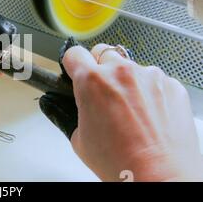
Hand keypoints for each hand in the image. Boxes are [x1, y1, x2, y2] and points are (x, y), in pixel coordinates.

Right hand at [40, 44, 202, 181]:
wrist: (159, 177)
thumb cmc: (121, 163)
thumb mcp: (79, 139)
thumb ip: (70, 113)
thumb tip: (60, 106)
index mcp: (91, 81)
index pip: (74, 53)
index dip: (72, 64)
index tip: (74, 70)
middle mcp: (120, 72)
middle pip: (103, 53)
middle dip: (99, 68)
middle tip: (100, 92)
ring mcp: (149, 76)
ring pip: (130, 66)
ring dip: (125, 81)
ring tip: (128, 110)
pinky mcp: (171, 85)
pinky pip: (154, 79)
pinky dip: (149, 92)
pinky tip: (147, 115)